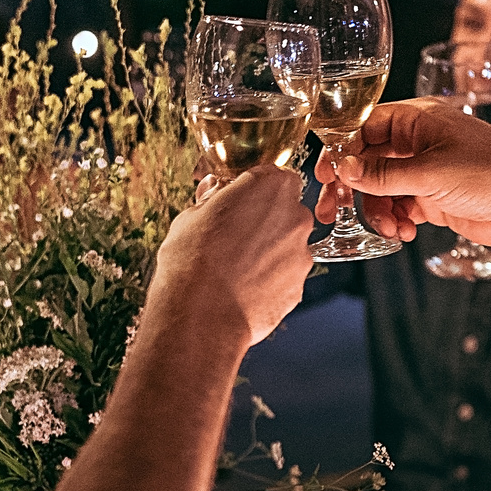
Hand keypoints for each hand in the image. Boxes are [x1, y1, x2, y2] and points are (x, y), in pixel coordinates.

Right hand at [152, 167, 312, 347]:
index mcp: (270, 187)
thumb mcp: (190, 216)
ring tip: (235, 268)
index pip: (273, 175)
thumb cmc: (191, 262)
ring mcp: (300, 254)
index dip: (254, 188)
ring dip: (268, 251)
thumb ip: (212, 199)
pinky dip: (269, 279)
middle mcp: (294, 216)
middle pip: (285, 210)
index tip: (238, 200)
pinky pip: (284, 275)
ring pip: (286, 244)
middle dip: (264, 219)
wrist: (201, 316)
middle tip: (233, 235)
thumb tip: (214, 193)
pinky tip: (242, 288)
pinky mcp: (299, 287)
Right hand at [313, 99, 490, 253]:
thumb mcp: (430, 173)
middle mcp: (420, 141)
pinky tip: (404, 232)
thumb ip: (383, 173)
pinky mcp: (435, 197)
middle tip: (333, 209)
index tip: (324, 174)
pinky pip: (400, 206)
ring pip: (382, 188)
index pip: (365, 127)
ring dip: (377, 209)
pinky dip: (396, 219)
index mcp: (419, 119)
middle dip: (352, 186)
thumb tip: (344, 168)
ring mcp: (427, 169)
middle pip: (369, 159)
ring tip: (389, 227)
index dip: (341, 150)